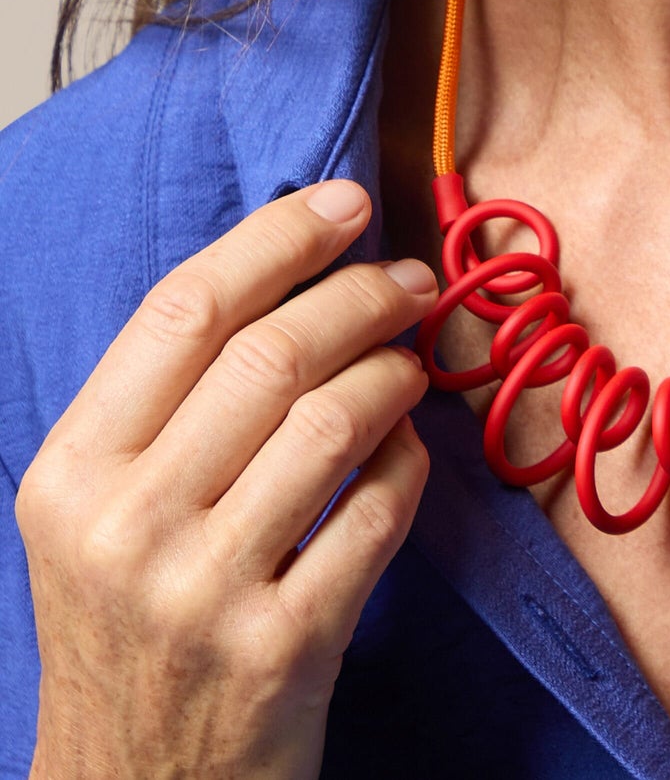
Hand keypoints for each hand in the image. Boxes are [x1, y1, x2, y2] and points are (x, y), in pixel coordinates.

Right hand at [16, 179, 437, 779]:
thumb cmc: (131, 637)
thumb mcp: (98, 521)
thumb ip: (166, 408)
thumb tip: (287, 268)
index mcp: (72, 476)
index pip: (185, 309)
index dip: (278, 240)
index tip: (345, 204)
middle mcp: (128, 529)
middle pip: (271, 354)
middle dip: (360, 295)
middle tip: (410, 281)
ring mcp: (205, 594)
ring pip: (335, 421)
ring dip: (395, 372)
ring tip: (411, 364)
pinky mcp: (286, 650)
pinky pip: (377, 511)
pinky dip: (409, 463)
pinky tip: (406, 452)